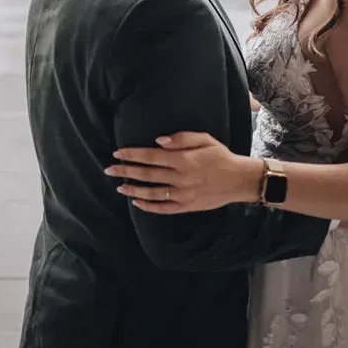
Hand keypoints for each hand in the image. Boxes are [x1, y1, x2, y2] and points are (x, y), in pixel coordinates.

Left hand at [105, 132, 262, 213]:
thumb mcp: (205, 139)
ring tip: (119, 187)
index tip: (117, 153)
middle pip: (147, 174)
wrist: (238, 180)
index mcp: (183, 160)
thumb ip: (181, 138)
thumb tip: (158, 142)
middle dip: (126, 171)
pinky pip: (163, 208)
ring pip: (152, 194)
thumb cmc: (220, 156)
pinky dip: (148, 207)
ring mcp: (183, 195)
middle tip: (109, 169)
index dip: (132, 154)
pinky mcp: (186, 206)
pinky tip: (137, 203)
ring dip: (133, 190)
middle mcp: (180, 178)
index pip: (151, 156)